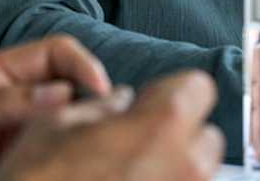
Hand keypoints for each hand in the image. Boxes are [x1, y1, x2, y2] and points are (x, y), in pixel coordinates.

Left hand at [0, 35, 111, 168]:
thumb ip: (10, 99)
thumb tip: (64, 93)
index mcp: (7, 69)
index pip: (60, 52)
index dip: (85, 65)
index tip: (101, 90)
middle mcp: (20, 93)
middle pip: (70, 83)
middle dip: (89, 97)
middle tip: (103, 120)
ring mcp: (19, 122)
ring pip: (64, 116)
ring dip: (77, 125)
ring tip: (85, 139)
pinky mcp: (16, 152)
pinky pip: (49, 146)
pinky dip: (61, 150)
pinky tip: (63, 158)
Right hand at [0, 70, 224, 180]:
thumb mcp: (54, 127)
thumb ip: (101, 107)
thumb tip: (121, 102)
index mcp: (163, 124)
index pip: (198, 87)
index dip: (171, 94)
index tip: (149, 107)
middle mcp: (186, 164)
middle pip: (205, 137)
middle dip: (178, 138)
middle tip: (138, 148)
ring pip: (197, 176)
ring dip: (172, 173)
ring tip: (128, 178)